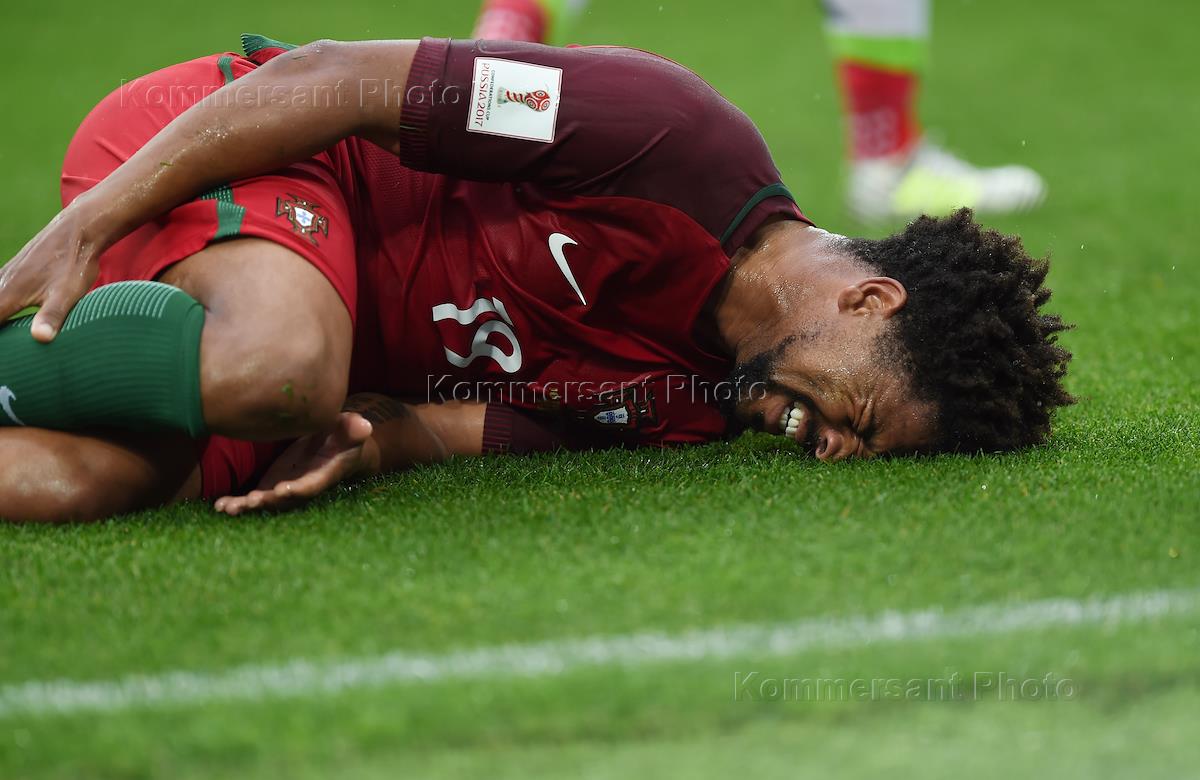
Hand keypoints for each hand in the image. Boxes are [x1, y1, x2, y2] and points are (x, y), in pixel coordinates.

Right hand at [0, 197, 105, 341]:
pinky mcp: (13, 270)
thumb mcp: (67, 295)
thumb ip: (52, 317)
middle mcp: (0, 284)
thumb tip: (40, 338)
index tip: (6, 356)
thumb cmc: (73, 265)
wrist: (77, 230)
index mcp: (8, 295)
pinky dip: (1, 302)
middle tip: (10, 353)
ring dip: (0, 315)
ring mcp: (5, 275)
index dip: (0, 343)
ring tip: (8, 329)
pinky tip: (8, 308)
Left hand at [213, 412, 376, 515]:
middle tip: (252, 501)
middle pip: (285, 500)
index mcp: (323, 474)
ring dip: (248, 507)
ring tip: (228, 508)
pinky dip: (239, 504)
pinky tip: (220, 506)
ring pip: (267, 502)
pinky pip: (255, 498)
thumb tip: (364, 426)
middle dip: (268, 502)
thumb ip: (353, 429)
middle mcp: (303, 486)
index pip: (311, 485)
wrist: (333, 445)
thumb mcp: (350, 429)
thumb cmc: (343, 434)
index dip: (298, 489)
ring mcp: (286, 488)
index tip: (284, 489)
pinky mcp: (272, 485)